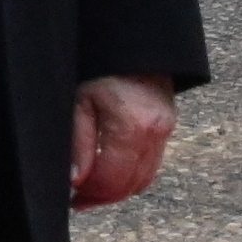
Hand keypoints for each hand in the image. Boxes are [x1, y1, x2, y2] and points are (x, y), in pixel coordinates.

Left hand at [69, 75, 176, 210]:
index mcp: (131, 127)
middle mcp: (154, 133)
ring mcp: (165, 130)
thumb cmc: (101, 67)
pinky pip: (151, 163)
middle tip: (80, 199)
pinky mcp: (168, 127)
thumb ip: (79, 143)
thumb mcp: (80, 102)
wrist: (132, 42)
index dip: (91, 195)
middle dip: (104, 196)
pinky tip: (112, 170)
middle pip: (130, 185)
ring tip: (94, 188)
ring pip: (144, 179)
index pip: (112, 180)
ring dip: (119, 189)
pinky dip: (132, 174)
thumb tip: (77, 180)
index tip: (73, 198)